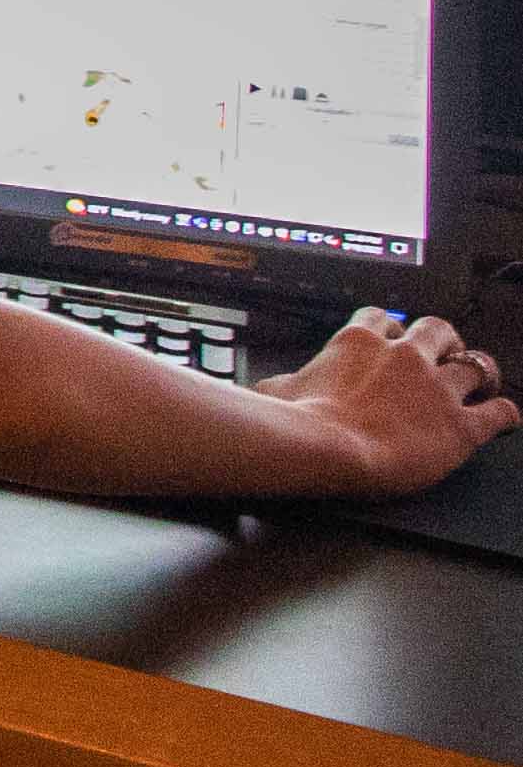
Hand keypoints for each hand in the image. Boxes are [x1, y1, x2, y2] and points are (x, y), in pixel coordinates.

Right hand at [263, 308, 514, 493]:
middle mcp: (405, 358)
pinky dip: (505, 415)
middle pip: (438, 329)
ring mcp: (437, 389)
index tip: (389, 341)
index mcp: (358, 342)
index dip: (389, 329)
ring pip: (477, 364)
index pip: (382, 318)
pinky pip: (500, 413)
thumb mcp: (275, 388)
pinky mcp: (461, 426)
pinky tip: (503, 420)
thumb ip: (287, 379)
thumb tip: (266, 387)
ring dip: (480, 373)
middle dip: (444, 341)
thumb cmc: (296, 421)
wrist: (325, 448)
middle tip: (442, 357)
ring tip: (480, 384)